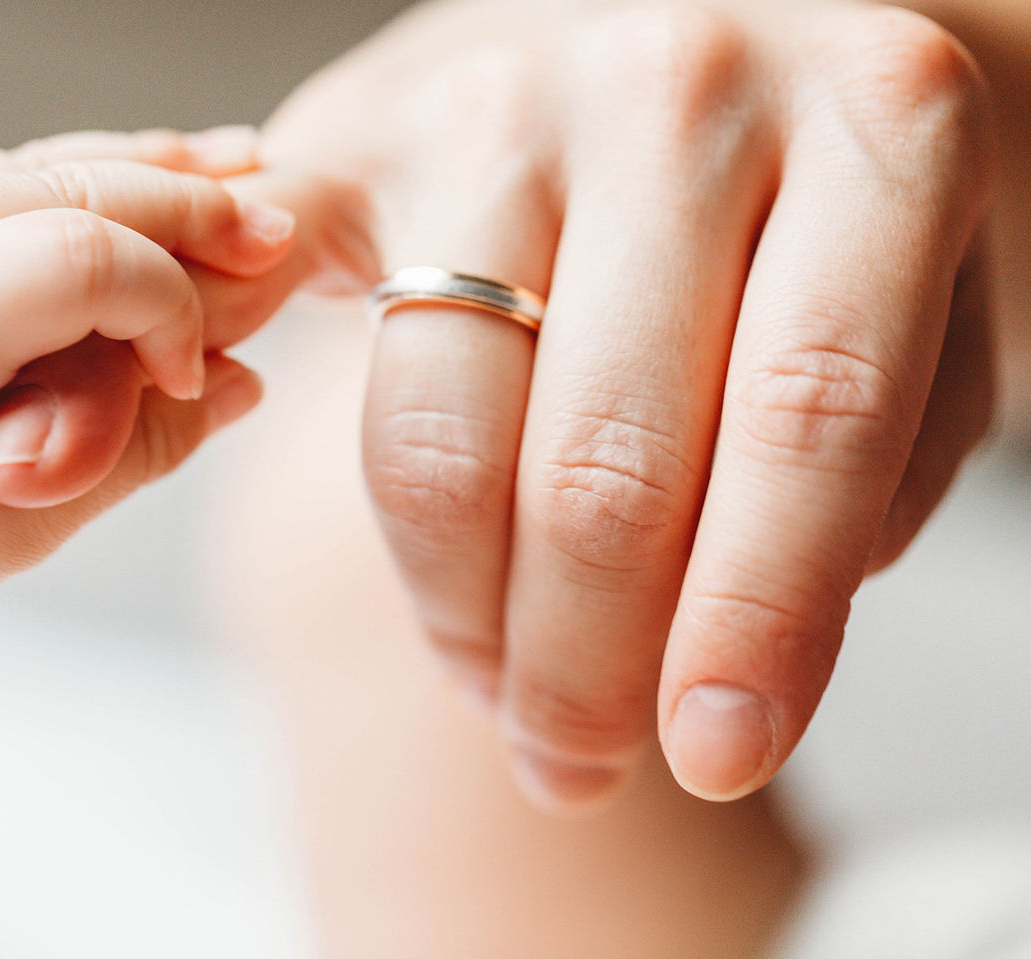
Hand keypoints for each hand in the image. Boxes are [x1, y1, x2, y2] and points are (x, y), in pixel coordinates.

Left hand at [0, 128, 294, 682]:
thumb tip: (243, 382)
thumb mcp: (34, 518)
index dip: (169, 304)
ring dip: (136, 175)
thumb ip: (150, 439)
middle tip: (271, 227)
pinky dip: (74, 187)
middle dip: (183, 205)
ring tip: (226, 177)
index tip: (191, 375)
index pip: (86, 256)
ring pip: (33, 166)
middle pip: (68, 182)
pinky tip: (133, 187)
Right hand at [259, 0, 994, 807]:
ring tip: (511, 691)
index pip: (810, 413)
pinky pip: (341, 373)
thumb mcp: (926, 311)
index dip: (751, 618)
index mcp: (878, 116)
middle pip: (605, 454)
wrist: (708, 18)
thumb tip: (708, 658)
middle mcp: (681, 80)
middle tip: (579, 765)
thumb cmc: (826, 196)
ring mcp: (501, 95)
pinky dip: (375, 509)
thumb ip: (866, 476)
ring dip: (470, 616)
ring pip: (445, 436)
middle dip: (583, 666)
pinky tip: (438, 588)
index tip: (712, 755)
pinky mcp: (363, 133)